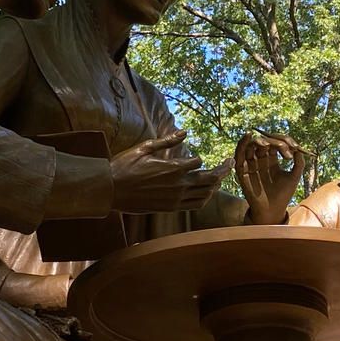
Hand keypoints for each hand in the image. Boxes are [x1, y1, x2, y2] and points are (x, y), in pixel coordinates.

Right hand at [110, 130, 232, 213]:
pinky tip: (206, 193)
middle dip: (223, 170)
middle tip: (230, 162)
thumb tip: (185, 132)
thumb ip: (167, 141)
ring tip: (220, 177)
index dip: (200, 158)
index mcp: (172, 168)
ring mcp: (175, 198)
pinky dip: (205, 198)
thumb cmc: (124, 166)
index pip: (199, 162)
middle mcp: (178, 185)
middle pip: (210, 179)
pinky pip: (195, 205)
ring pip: (206, 194)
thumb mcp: (144, 148)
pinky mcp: (170, 208)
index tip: (199, 156)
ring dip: (216, 185)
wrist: (110, 190)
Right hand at [235, 132, 305, 224]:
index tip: (295, 146)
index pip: (275, 143)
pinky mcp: (241, 170)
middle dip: (274, 141)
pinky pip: (239, 154)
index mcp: (272, 160)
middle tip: (284, 147)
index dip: (284, 141)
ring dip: (258, 140)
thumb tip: (299, 149)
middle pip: (264, 142)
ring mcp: (250, 164)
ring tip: (266, 143)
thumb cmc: (283, 194)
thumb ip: (299, 163)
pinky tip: (248, 135)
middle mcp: (260, 160)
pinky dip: (242, 143)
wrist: (273, 210)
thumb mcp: (294, 177)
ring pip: (251, 145)